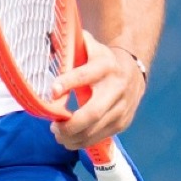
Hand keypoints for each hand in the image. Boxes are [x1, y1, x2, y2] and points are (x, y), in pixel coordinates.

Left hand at [49, 31, 145, 151]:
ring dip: (73, 137)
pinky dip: (83, 142)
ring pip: (95, 130)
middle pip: (92, 112)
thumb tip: (47, 37)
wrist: (133, 72)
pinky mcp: (123, 122)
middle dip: (70, 124)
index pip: (85, 74)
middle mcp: (116, 88)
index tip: (52, 91)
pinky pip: (101, 138)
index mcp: (105, 66)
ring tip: (58, 135)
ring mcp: (121, 108)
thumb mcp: (89, 47)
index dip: (68, 82)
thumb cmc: (101, 60)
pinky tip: (70, 140)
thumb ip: (70, 44)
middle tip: (53, 127)